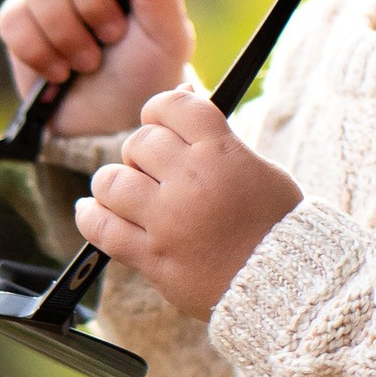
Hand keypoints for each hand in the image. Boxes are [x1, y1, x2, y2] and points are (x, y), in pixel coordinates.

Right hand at [0, 0, 195, 136]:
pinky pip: (13, 18)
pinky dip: (38, 50)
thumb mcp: (166, 37)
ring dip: (66, 30)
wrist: (115, 124)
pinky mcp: (21, 25)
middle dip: (93, 2)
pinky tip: (59, 73)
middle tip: (111, 38)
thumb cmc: (148, 74)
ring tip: (88, 64)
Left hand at [74, 82, 302, 319]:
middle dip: (142, 153)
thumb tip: (182, 93)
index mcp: (220, 153)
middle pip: (139, 143)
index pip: (171, 106)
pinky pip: (101, 228)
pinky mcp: (152, 257)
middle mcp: (191, 181)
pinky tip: (94, 210)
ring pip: (111, 182)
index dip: (160, 110)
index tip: (161, 123)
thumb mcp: (259, 168)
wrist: (284, 283)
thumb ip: (217, 136)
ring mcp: (168, 221)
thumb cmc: (275, 224)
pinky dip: (91, 216)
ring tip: (126, 193)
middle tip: (154, 170)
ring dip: (114, 184)